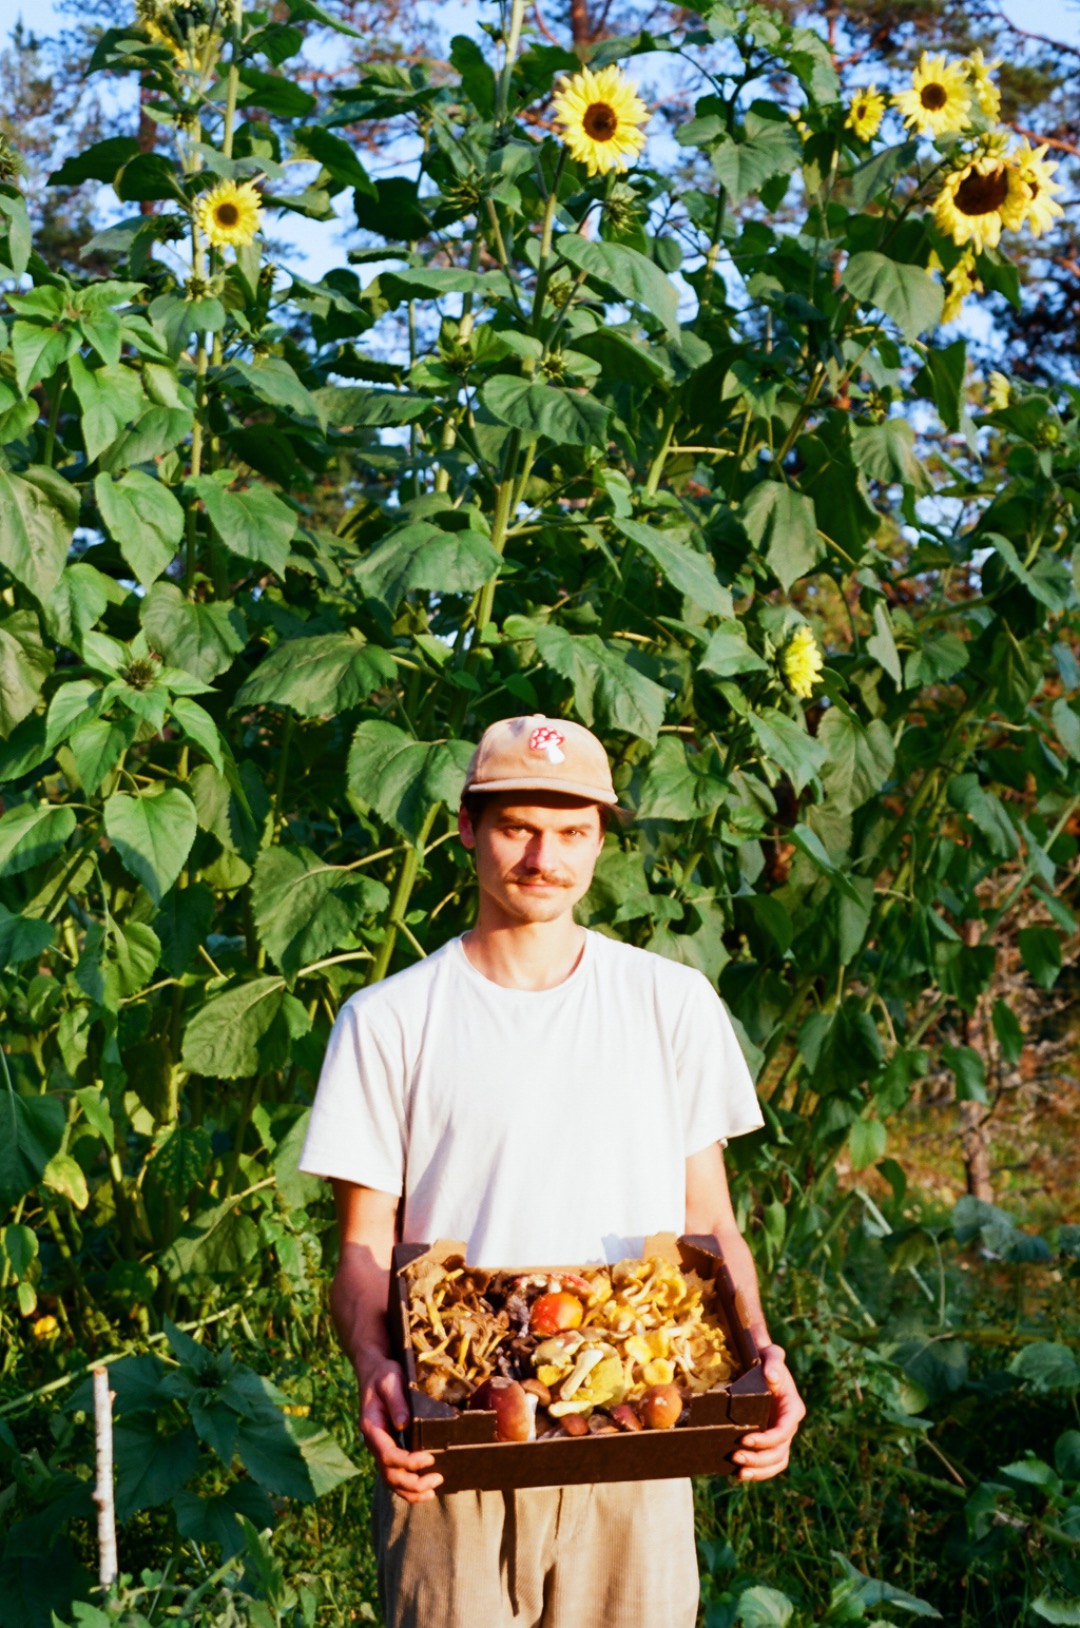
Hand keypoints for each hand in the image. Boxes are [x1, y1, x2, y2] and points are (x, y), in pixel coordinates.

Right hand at [358, 1354, 443, 1502]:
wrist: (374, 1373)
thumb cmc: (383, 1375)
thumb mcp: (390, 1381)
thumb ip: (396, 1401)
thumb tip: (404, 1424)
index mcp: (372, 1428)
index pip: (388, 1455)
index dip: (409, 1462)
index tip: (429, 1458)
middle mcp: (374, 1443)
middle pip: (389, 1475)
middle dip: (413, 1483)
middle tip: (438, 1479)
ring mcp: (379, 1448)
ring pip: (391, 1480)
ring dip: (411, 1491)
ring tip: (432, 1491)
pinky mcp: (388, 1449)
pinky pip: (394, 1474)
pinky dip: (408, 1487)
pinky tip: (424, 1489)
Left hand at [732, 1343, 804, 1482]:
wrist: (758, 1367)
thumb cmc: (765, 1360)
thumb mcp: (771, 1355)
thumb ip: (774, 1360)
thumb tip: (773, 1377)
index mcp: (793, 1409)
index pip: (784, 1431)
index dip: (766, 1440)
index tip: (744, 1439)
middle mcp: (788, 1425)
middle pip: (779, 1452)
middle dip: (759, 1459)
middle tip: (735, 1456)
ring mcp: (779, 1436)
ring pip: (776, 1462)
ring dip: (759, 1471)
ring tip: (738, 1472)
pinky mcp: (769, 1441)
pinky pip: (769, 1463)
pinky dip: (758, 1472)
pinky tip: (740, 1475)